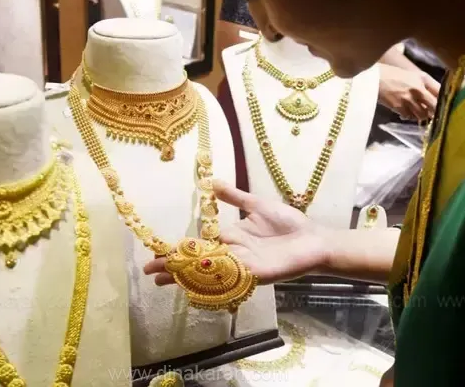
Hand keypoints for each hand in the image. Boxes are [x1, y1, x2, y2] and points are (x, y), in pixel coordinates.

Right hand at [143, 181, 331, 285]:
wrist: (316, 240)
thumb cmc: (289, 224)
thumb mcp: (257, 204)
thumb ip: (234, 196)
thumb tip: (212, 181)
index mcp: (230, 238)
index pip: (197, 245)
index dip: (177, 249)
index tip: (155, 251)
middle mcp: (231, 255)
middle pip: (196, 262)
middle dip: (173, 266)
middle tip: (148, 271)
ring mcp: (241, 266)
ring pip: (207, 272)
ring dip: (185, 277)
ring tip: (162, 281)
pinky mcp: (255, 274)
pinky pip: (229, 277)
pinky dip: (211, 279)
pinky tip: (193, 282)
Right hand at [377, 64, 440, 121]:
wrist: (374, 78)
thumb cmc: (392, 75)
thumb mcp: (412, 75)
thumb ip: (425, 85)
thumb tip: (436, 98)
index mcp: (423, 78)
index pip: (441, 92)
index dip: (445, 100)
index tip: (445, 105)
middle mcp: (418, 89)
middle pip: (434, 106)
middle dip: (435, 112)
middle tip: (434, 115)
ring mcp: (408, 99)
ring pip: (422, 114)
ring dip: (421, 116)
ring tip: (417, 113)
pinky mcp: (399, 107)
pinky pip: (409, 117)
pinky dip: (409, 117)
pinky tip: (405, 112)